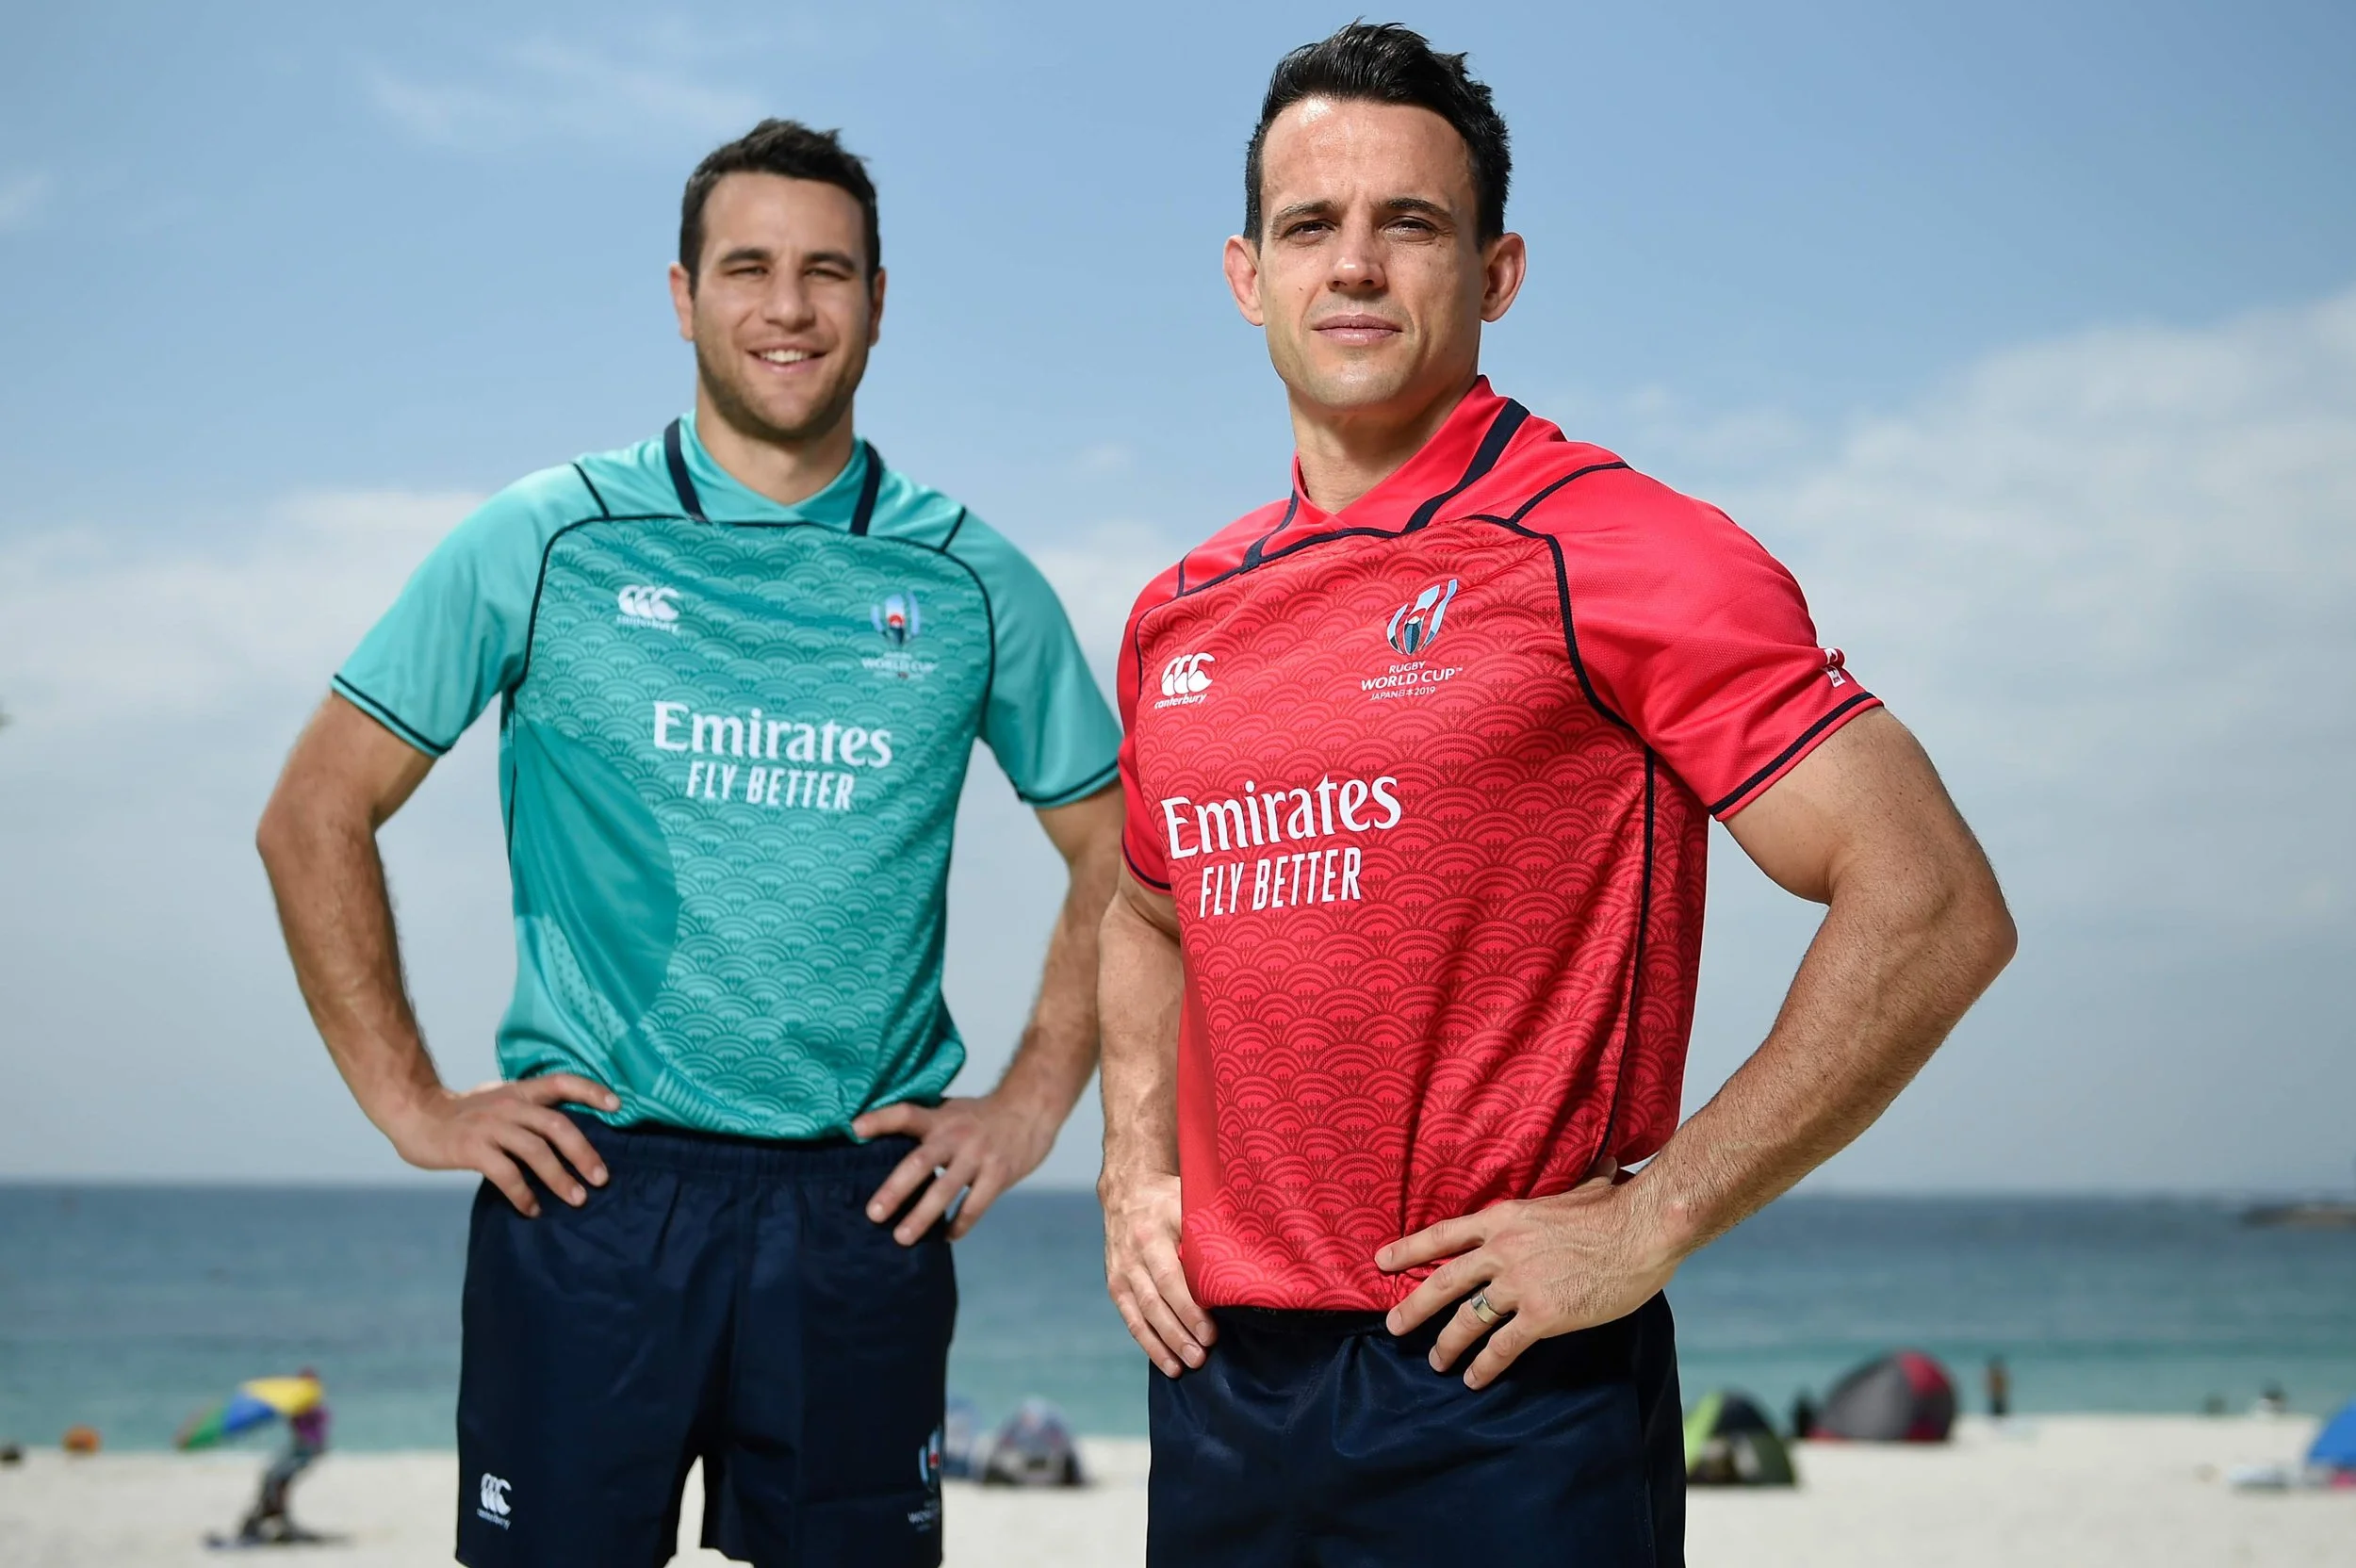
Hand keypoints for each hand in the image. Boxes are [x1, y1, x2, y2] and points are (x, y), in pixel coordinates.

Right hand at [381, 1074, 618, 1217]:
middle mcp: (510, 1105)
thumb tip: (570, 1131)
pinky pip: (506, 1174)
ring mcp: (491, 1126)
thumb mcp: (501, 1099)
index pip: (561, 1082)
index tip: (618, 1106)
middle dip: (583, 1153)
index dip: (591, 1090)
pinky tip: (532, 1209)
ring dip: (559, 1178)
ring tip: (577, 1199)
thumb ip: (530, 1109)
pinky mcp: (472, 1149)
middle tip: (601, 1179)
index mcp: (520, 1091)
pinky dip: (523, 1194)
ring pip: (535, 1151)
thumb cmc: (465, 1113)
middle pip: (557, 1125)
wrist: (416, 1115)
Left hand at [853, 1091, 1058, 1244]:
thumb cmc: (983, 1115)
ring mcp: (978, 1156)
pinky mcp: (999, 1174)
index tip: (853, 1129)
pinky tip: (947, 1237)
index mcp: (941, 1118)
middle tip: (874, 1213)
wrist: (1031, 1108)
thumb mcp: (952, 1111)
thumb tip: (883, 1147)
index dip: (880, 1119)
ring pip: (946, 1190)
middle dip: (895, 1190)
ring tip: (902, 1237)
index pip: (905, 1114)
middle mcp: (956, 1136)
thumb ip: (925, 1127)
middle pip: (920, 1162)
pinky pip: (974, 1206)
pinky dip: (959, 1224)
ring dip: (923, 1216)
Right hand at [1099, 1168, 1212, 1375]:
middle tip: (1203, 1355)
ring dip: (1166, 1343)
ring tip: (1189, 1366)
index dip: (1190, 1308)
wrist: (1127, 1191)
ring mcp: (1122, 1271)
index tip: (1211, 1332)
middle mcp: (1135, 1253)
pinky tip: (1168, 1364)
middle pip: (1156, 1300)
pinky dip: (1149, 1344)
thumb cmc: (1170, 1199)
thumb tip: (1250, 1259)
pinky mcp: (1116, 1285)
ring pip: (1143, 1314)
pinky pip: (1131, 1320)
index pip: (1171, 1276)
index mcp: (1155, 1230)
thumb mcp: (1190, 1202)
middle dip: (1180, 1332)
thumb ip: (1209, 1229)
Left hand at [1378, 1178, 1679, 1389]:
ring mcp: (1520, 1284)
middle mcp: (1502, 1250)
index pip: (1444, 1234)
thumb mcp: (1582, 1188)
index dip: (1409, 1249)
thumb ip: (1575, 1185)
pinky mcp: (1542, 1315)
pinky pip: (1502, 1346)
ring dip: (1447, 1344)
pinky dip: (1484, 1365)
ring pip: (1467, 1319)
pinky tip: (1474, 1378)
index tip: (1381, 1261)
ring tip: (1436, 1362)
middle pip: (1443, 1281)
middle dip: (1413, 1306)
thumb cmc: (1618, 1207)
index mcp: (1504, 1218)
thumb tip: (1601, 1163)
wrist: (1642, 1229)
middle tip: (1392, 1326)